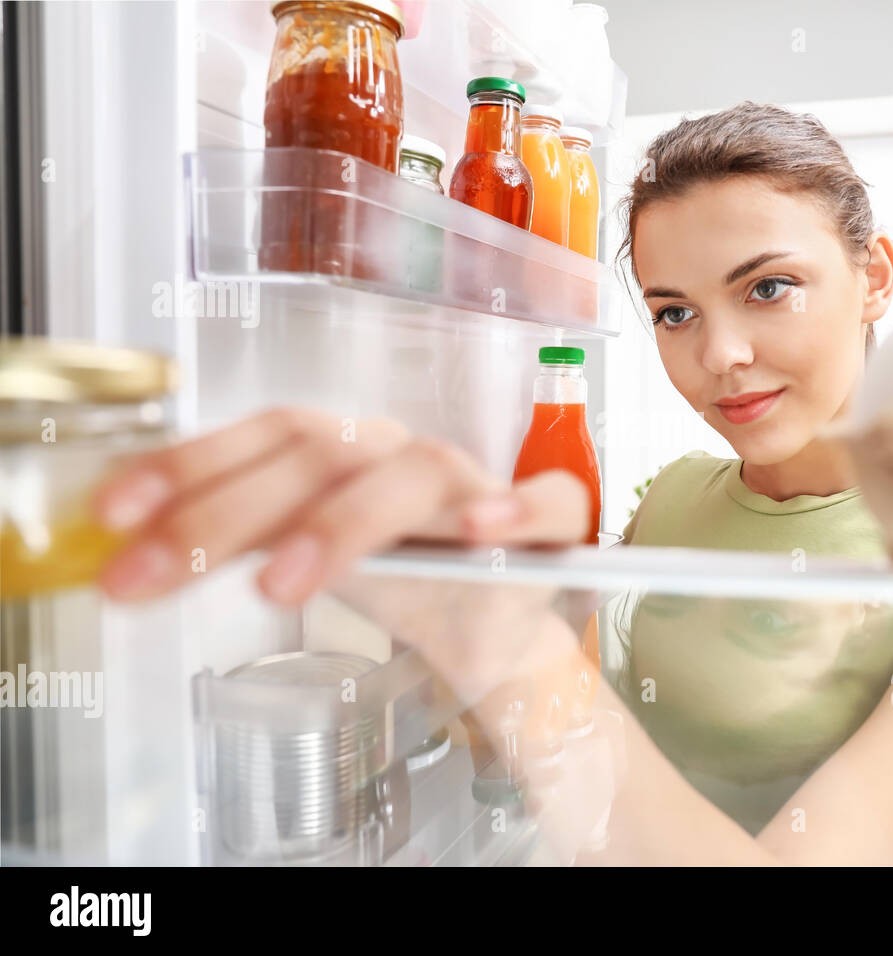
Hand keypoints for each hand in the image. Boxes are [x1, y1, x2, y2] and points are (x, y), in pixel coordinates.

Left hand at [91, 407, 589, 604]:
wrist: (490, 628)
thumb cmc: (401, 585)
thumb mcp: (303, 560)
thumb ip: (237, 540)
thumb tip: (126, 548)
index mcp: (348, 454)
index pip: (266, 435)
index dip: (190, 464)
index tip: (112, 515)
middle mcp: (404, 457)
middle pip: (320, 455)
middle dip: (226, 512)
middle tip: (151, 573)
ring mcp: (476, 487)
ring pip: (414, 474)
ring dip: (343, 523)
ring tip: (278, 586)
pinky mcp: (547, 527)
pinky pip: (552, 503)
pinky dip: (519, 508)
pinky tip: (481, 528)